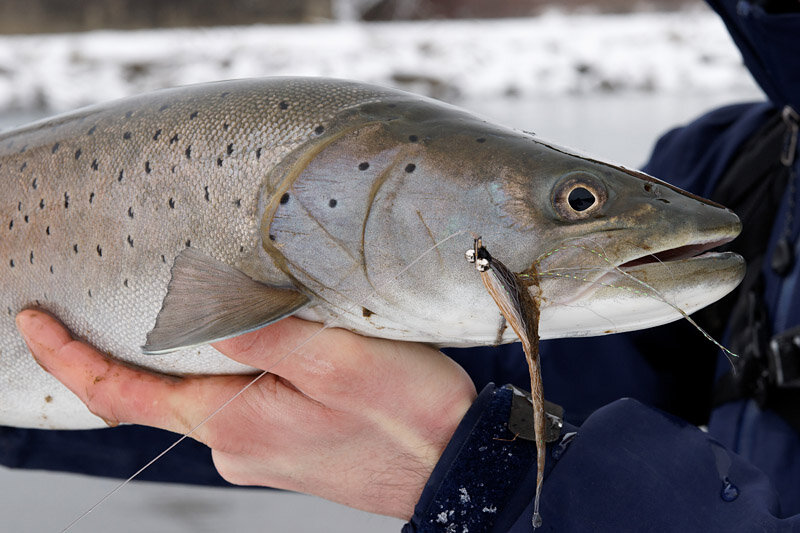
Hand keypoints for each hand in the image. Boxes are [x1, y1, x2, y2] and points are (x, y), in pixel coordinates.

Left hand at [15, 309, 476, 518]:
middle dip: (137, 344)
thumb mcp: (336, 361)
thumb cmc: (407, 416)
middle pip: (163, 389)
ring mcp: (261, 449)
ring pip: (207, 391)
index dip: (71, 357)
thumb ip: (258, 332)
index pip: (124, 393)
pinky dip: (234, 366)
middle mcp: (236, 445)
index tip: (33, 321)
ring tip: (219, 305)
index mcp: (235, 424)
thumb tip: (196, 303)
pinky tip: (268, 344)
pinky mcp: (288, 444)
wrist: (455, 465)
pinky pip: (240, 400)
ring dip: (198, 350)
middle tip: (125, 290)